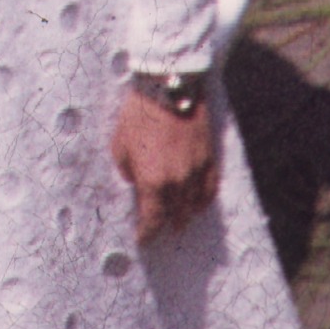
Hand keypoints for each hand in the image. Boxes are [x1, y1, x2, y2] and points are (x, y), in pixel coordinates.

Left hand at [111, 79, 217, 243]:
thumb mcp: (119, 145)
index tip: (142, 240)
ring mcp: (197, 172)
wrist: (168, 88)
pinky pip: (210, 189)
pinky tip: (198, 203)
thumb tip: (136, 182)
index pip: (152, 220)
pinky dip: (203, 200)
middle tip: (159, 231)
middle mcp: (178, 183)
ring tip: (178, 221)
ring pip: (194, 205)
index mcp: (153, 182)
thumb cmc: (138, 115)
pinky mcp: (209, 158)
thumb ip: (127, 170)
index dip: (147, 233)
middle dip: (165, 226)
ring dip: (185, 215)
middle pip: (175, 216)